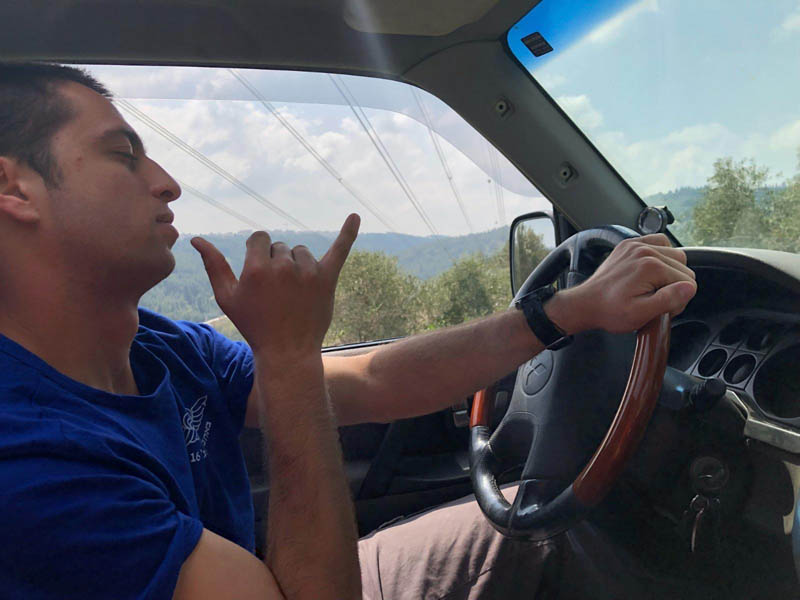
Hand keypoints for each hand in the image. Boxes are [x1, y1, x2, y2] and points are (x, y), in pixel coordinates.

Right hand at [190, 214, 359, 357]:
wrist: (287, 352)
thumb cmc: (254, 325)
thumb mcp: (227, 298)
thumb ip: (214, 266)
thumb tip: (197, 239)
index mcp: (257, 269)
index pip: (260, 239)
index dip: (257, 254)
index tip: (259, 272)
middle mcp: (284, 266)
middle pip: (280, 246)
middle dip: (276, 262)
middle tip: (276, 292)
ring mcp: (308, 272)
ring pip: (301, 251)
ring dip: (296, 264)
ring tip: (293, 290)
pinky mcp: (327, 279)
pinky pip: (340, 250)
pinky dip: (348, 233)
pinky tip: (356, 216)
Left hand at [548, 234, 696, 333]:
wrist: (586, 303)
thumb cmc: (610, 311)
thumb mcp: (641, 313)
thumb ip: (668, 300)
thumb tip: (689, 288)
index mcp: (651, 266)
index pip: (688, 282)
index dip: (679, 299)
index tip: (663, 308)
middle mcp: (645, 250)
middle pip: (684, 266)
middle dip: (675, 285)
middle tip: (657, 299)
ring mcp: (636, 245)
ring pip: (675, 254)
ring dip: (670, 270)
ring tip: (654, 286)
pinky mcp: (629, 245)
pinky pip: (659, 243)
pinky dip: (661, 256)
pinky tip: (652, 271)